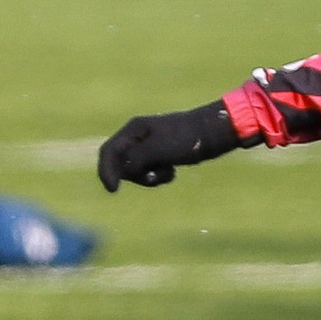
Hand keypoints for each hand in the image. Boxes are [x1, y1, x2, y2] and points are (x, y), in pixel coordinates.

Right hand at [97, 102, 243, 191]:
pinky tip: (173, 172)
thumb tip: (122, 172)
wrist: (214, 133)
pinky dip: (159, 176)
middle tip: (152, 178)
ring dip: (149, 178)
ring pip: (137, 170)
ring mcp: (150, 146)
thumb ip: (134, 159)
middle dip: (134, 176)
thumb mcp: (157, 149)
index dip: (106, 171)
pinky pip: (151, 172)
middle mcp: (139, 136)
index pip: (109, 152)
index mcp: (134, 129)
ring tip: (168, 173)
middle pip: (121, 163)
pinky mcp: (163, 154)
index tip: (114, 190)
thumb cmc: (186, 138)